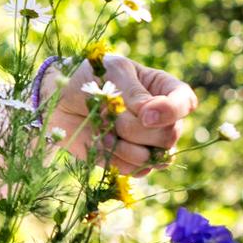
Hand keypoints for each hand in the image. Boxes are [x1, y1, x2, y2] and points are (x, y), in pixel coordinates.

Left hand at [44, 51, 196, 174]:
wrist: (56, 100)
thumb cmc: (86, 77)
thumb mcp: (112, 73)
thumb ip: (135, 94)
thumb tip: (151, 119)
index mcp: (162, 88)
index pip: (186, 102)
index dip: (171, 112)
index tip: (145, 115)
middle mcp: (161, 117)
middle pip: (169, 135)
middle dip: (136, 130)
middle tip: (111, 116)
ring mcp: (147, 141)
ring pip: (154, 157)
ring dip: (124, 146)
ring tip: (103, 130)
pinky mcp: (131, 160)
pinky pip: (136, 169)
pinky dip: (116, 157)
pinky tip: (101, 142)